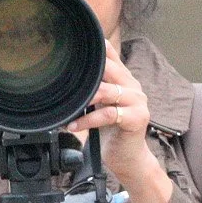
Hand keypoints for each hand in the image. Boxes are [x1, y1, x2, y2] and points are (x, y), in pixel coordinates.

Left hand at [67, 41, 161, 192]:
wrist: (127, 158)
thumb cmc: (110, 132)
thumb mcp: (99, 105)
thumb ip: (91, 89)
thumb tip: (64, 77)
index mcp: (123, 78)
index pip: (110, 53)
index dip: (94, 46)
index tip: (72, 44)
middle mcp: (132, 85)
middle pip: (109, 68)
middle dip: (86, 74)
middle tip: (64, 81)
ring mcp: (137, 101)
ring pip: (107, 91)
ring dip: (84, 100)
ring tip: (68, 109)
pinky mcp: (137, 118)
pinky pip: (109, 114)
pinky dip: (88, 120)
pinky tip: (74, 126)